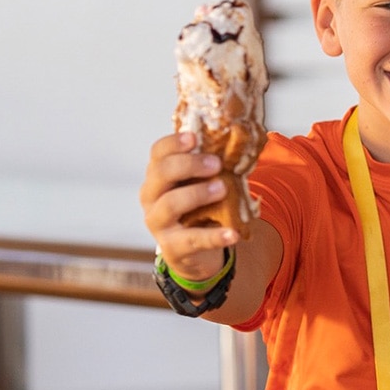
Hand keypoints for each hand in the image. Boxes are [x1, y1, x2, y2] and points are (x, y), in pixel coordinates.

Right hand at [139, 132, 236, 281]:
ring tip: (222, 189)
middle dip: (188, 165)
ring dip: (197, 194)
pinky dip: (215, 236)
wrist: (194, 251)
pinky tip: (233, 234)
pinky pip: (192, 240)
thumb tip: (238, 147)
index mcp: (158, 176)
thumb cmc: (198, 209)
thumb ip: (211, 168)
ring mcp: (159, 223)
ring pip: (170, 204)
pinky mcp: (172, 247)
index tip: (194, 137)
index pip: (158, 153)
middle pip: (161, 173)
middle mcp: (151, 197)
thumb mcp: (201, 185)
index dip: (173, 143)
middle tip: (216, 164)